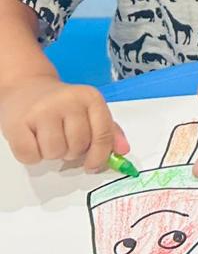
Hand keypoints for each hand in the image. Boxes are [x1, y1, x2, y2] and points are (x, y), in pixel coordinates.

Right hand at [0, 77, 128, 170]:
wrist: (26, 88)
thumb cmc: (62, 105)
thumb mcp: (89, 110)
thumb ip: (109, 131)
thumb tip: (124, 151)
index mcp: (91, 98)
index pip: (103, 134)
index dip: (100, 155)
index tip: (92, 166)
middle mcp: (69, 101)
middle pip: (79, 146)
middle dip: (72, 152)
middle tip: (64, 140)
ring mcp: (43, 110)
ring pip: (55, 152)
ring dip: (52, 154)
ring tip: (48, 138)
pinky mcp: (18, 123)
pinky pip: (30, 156)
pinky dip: (32, 156)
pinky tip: (33, 140)